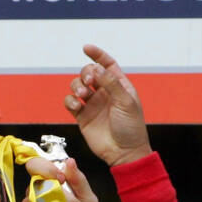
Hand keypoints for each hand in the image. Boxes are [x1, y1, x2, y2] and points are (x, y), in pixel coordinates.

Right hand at [64, 45, 151, 167]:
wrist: (124, 153)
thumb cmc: (131, 128)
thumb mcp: (125, 102)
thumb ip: (111, 83)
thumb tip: (97, 68)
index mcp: (119, 85)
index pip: (107, 64)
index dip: (97, 55)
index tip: (86, 48)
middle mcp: (104, 92)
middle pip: (88, 72)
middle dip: (85, 73)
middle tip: (89, 82)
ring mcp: (92, 104)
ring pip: (77, 85)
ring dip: (76, 86)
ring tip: (82, 95)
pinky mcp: (82, 117)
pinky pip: (71, 102)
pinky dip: (71, 101)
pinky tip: (77, 106)